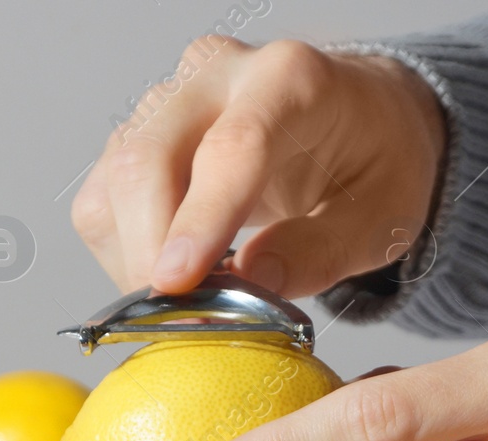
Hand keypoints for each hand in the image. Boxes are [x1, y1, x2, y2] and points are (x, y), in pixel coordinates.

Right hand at [72, 37, 444, 297]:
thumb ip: (321, 250)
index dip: (199, 220)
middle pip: (148, 158)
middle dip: (151, 251)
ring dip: (137, 258)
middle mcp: (218, 74)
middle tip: (181, 320)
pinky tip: (177, 271)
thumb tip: (251, 284)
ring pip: (114, 182)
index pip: (231, 147)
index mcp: (292, 79)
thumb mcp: (384, 218)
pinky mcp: (137, 134)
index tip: (178, 284)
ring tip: (195, 299)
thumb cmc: (375, 163)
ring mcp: (169, 99)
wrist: (361, 121)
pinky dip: (125, 253)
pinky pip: (103, 201)